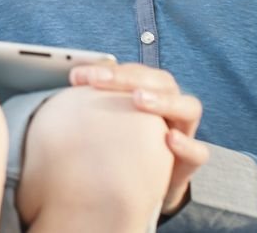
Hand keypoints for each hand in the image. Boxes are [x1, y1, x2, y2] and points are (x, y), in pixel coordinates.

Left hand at [71, 63, 207, 215]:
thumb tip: (58, 96)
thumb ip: (93, 109)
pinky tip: (169, 139)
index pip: (134, 72)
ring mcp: (185, 132)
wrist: (148, 188)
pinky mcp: (190, 163)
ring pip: (189, 107)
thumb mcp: (108, 127)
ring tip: (138, 99)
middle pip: (161, 81)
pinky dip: (186, 145)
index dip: (107, 69)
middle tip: (101, 80)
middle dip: (130, 77)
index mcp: (151, 93)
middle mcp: (172, 108)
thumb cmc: (125, 149)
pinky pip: (198, 153)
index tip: (76, 76)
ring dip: (163, 100)